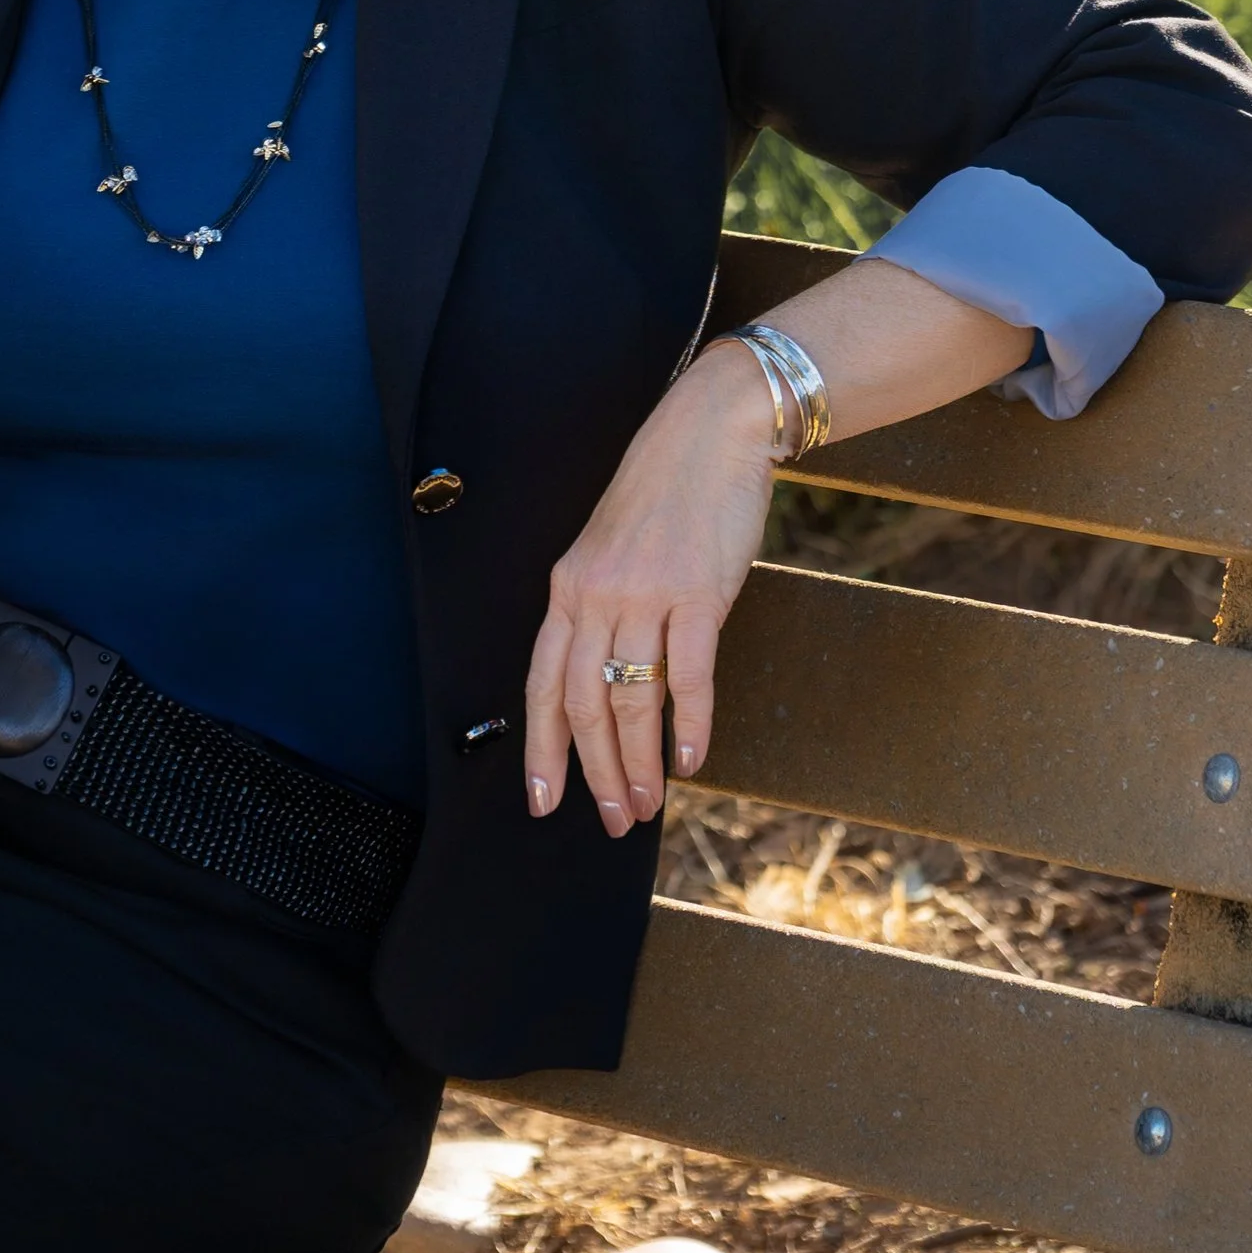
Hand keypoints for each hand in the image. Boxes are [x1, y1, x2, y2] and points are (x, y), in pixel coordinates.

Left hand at [524, 343, 776, 832]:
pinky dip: (688, 725)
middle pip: (583, 704)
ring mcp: (645, 595)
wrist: (709, 433)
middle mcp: (595, 595)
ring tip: (646, 805)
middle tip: (612, 819)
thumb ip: (603, 611)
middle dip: (594, 772)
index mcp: (567, 588)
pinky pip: (687, 675)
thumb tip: (612, 683)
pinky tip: (690, 760)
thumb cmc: (665, 496)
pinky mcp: (696, 593)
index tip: (544, 800)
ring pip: (631, 699)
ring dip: (639, 763)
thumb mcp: (611, 552)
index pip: (542, 685)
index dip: (542, 749)